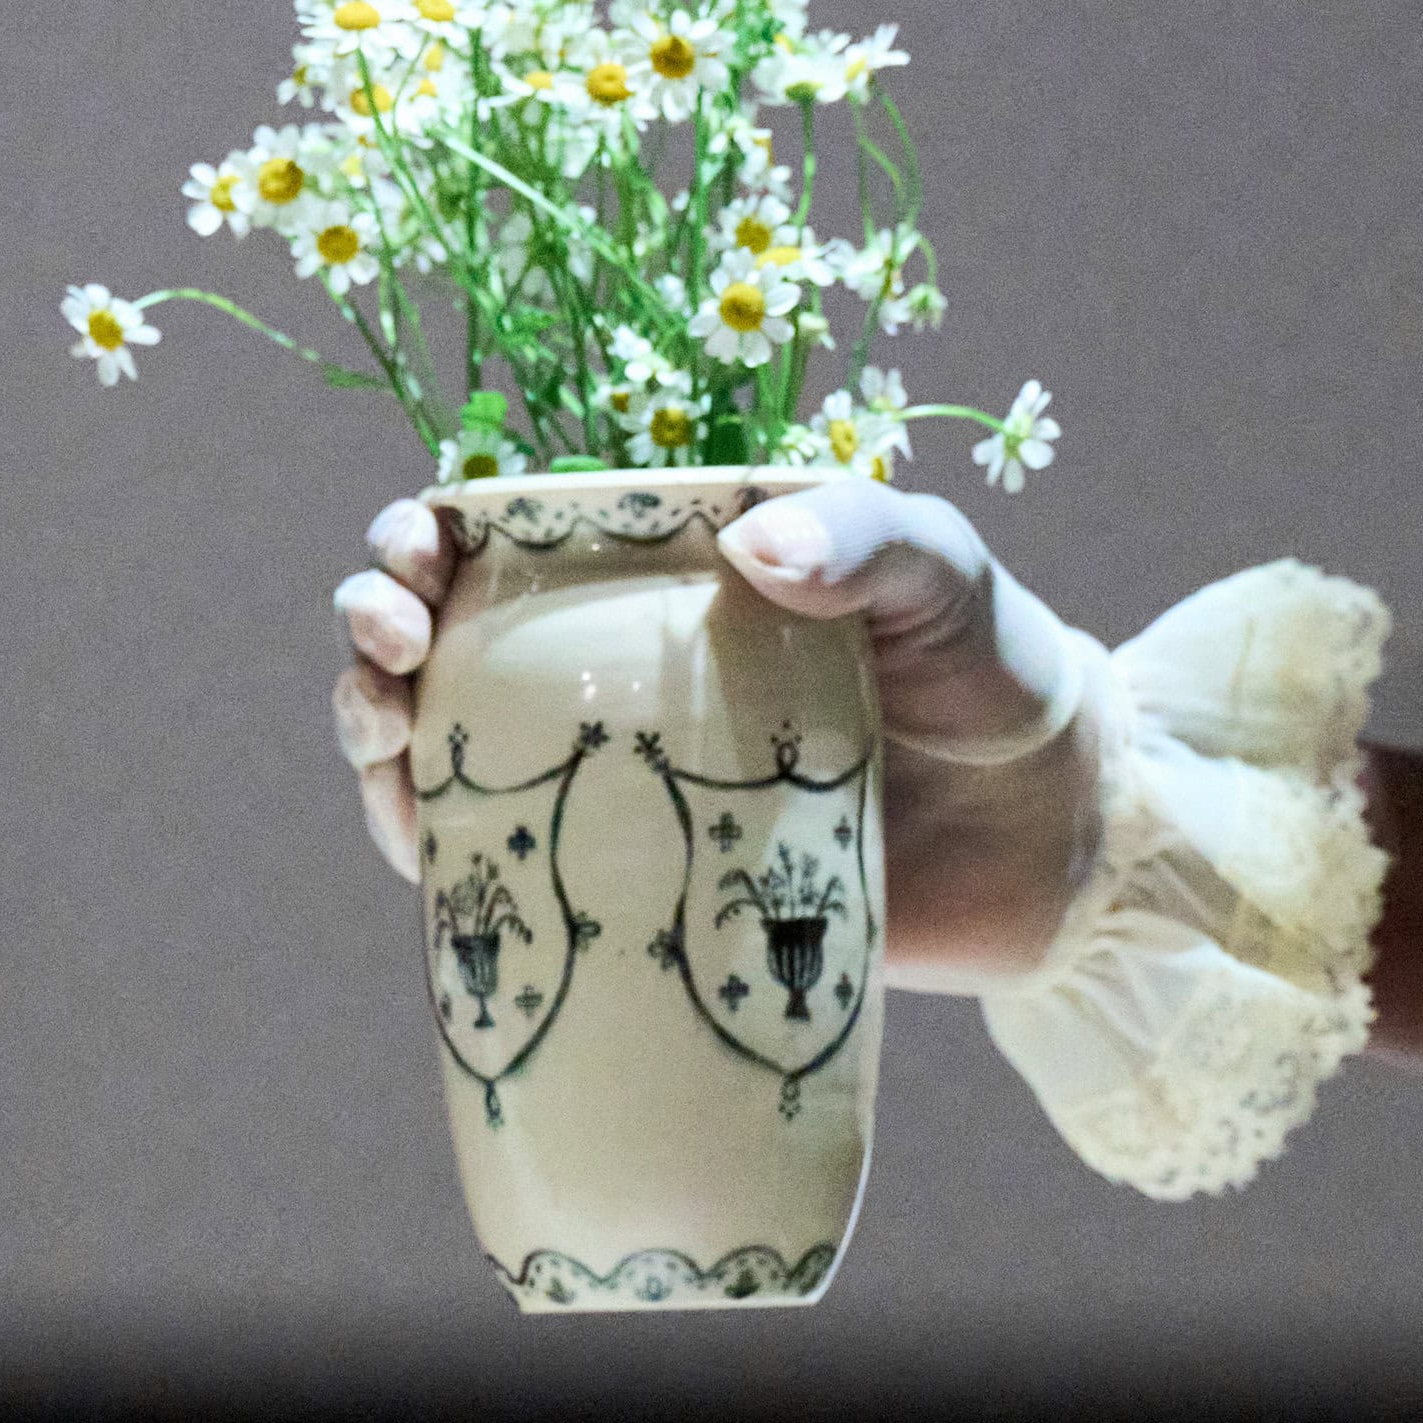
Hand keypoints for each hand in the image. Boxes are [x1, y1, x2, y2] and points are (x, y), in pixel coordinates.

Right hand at [331, 482, 1112, 992]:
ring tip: (383, 734)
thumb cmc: (993, 678)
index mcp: (662, 575)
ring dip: (373, 735)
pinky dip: (433, 859)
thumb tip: (756, 551)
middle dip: (373, 626)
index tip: (414, 550)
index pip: (504, 536)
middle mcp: (611, 672)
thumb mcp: (945, 576)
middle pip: (439, 639)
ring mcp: (610, 783)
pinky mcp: (627, 889)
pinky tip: (418, 844)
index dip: (423, 533)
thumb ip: (868, 536)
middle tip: (392, 643)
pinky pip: (496, 873)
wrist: (1050, 848)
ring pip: (440, 752)